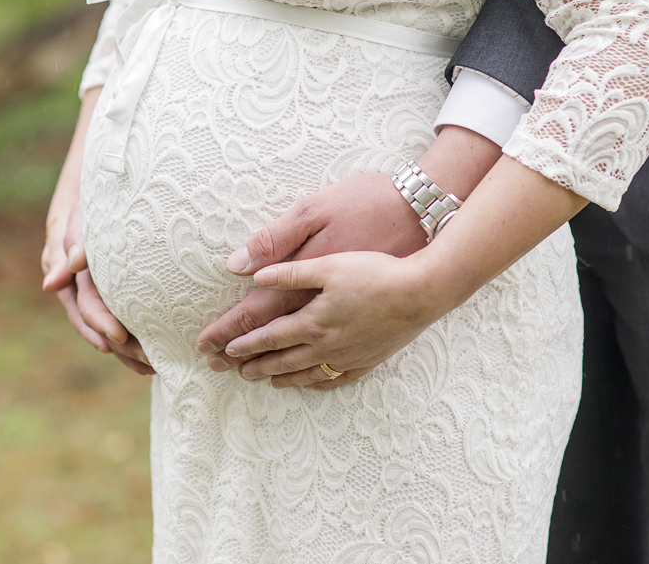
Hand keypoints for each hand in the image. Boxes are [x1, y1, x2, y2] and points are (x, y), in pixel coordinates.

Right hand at [42, 205, 153, 375]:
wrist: (104, 197)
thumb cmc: (89, 205)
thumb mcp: (76, 220)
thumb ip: (66, 247)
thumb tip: (50, 285)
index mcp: (71, 278)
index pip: (83, 309)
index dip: (99, 324)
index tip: (118, 338)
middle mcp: (84, 291)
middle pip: (101, 326)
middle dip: (123, 347)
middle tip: (149, 361)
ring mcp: (102, 294)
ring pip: (114, 329)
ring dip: (132, 350)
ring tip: (156, 367)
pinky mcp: (119, 293)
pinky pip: (129, 319)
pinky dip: (140, 336)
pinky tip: (158, 353)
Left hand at [223, 251, 446, 388]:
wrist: (420, 293)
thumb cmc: (375, 273)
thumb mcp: (329, 265)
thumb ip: (291, 272)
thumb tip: (255, 275)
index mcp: (312, 321)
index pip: (269, 337)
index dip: (246, 343)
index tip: (227, 350)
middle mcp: (326, 346)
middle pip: (284, 361)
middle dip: (258, 366)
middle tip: (239, 372)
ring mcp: (348, 357)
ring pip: (307, 373)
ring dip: (284, 378)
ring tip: (269, 382)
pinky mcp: (368, 360)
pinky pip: (337, 379)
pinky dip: (319, 383)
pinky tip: (313, 383)